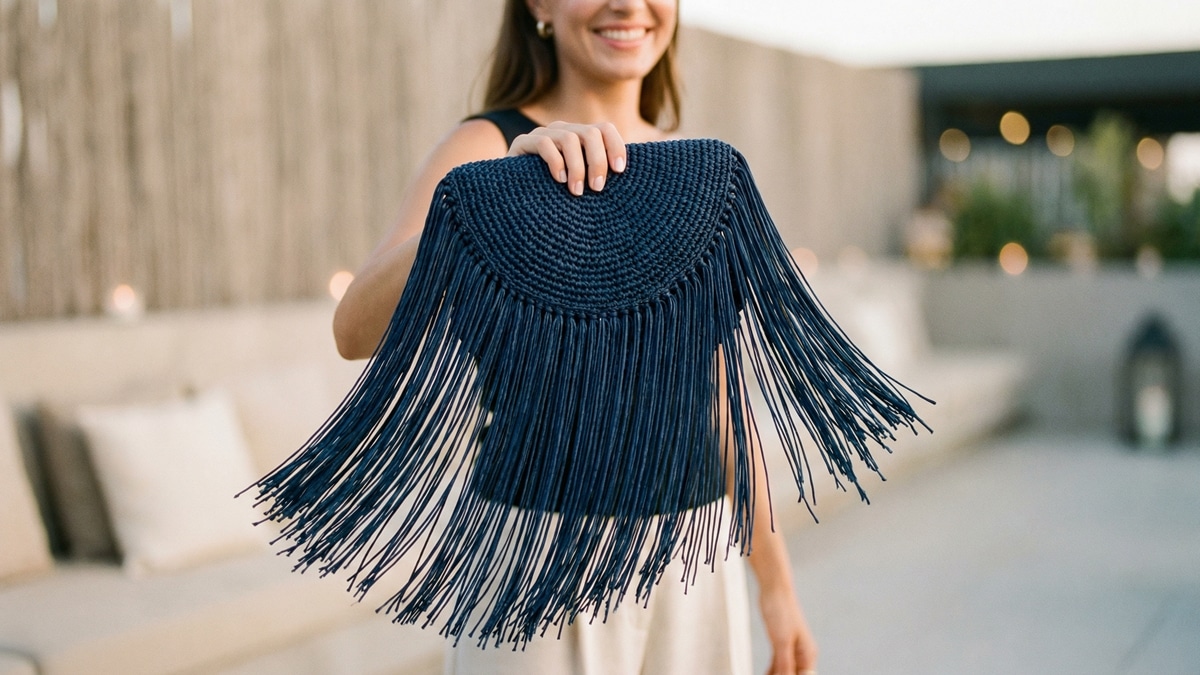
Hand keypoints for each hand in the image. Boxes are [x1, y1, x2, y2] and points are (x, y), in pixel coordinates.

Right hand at [508, 121, 625, 195]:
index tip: (619, 170)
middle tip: (597, 188)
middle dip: (597, 161)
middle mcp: (563, 130)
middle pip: (590, 133)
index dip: (615, 146)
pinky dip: (555, 162)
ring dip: (577, 166)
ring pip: (569, 138)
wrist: (514, 196)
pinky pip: (544, 144)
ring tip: (577, 191)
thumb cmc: (555, 193)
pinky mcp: (523, 142)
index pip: (605, 129)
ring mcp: (542, 134)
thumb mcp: (581, 183)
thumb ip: (598, 176)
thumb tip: (628, 179)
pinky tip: (559, 180)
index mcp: (580, 136)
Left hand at [759, 586, 818, 674]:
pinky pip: (777, 663)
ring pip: (785, 671)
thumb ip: (785, 664)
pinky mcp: (780, 643)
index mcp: (808, 654)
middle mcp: (802, 654)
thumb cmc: (781, 612)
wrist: (774, 591)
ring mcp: (791, 649)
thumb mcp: (782, 641)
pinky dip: (771, 671)